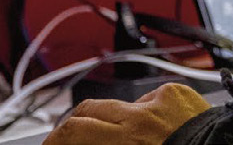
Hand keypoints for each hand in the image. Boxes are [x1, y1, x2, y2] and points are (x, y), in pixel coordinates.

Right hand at [45, 83, 210, 144]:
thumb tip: (84, 143)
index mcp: (123, 142)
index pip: (72, 133)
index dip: (54, 141)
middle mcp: (137, 120)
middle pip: (86, 112)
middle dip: (71, 127)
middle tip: (67, 141)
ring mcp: (158, 102)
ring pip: (116, 103)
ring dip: (106, 119)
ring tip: (110, 137)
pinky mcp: (177, 93)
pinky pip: (150, 100)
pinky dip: (145, 113)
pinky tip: (153, 129)